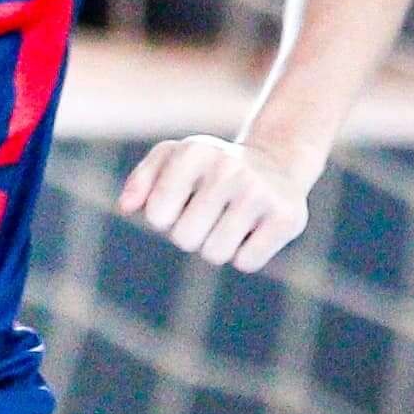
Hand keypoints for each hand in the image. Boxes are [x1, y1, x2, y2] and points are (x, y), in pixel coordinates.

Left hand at [118, 135, 313, 273]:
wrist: (275, 165)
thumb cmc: (210, 170)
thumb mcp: (174, 161)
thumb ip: (142, 181)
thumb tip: (126, 206)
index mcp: (196, 151)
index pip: (157, 215)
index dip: (164, 218)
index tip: (182, 201)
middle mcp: (230, 168)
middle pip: (185, 239)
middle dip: (192, 234)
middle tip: (210, 213)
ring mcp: (260, 192)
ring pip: (215, 254)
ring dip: (218, 247)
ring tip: (231, 221)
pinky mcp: (287, 217)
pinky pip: (246, 262)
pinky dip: (246, 255)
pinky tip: (254, 229)